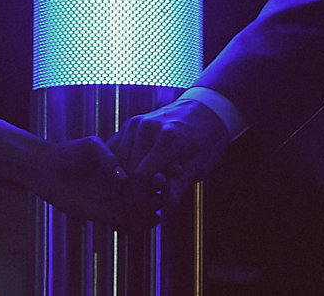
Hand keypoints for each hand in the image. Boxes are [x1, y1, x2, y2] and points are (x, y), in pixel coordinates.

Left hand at [29, 135, 156, 228]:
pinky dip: (142, 224)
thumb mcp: (91, 146)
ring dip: (153, 208)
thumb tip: (124, 179)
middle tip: (165, 191)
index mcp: (123, 161)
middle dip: (160, 190)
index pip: (148, 166)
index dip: (162, 168)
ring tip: (160, 206)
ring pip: (142, 207)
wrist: (48, 171)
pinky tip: (152, 220)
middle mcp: (123, 181)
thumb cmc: (70, 153)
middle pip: (149, 188)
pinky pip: (129, 222)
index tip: (173, 169)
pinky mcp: (108, 214)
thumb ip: (108, 158)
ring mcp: (117, 198)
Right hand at [108, 99, 230, 204]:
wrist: (205, 109)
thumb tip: (168, 204)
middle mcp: (147, 128)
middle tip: (137, 212)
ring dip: (122, 183)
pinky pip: (116, 149)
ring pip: (118, 161)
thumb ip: (181, 183)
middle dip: (129, 194)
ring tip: (135, 199)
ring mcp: (136, 123)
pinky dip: (119, 168)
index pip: (141, 177)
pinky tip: (129, 182)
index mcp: (167, 138)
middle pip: (126, 170)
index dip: (139, 199)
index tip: (144, 213)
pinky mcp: (131, 123)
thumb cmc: (207, 139)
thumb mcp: (201, 164)